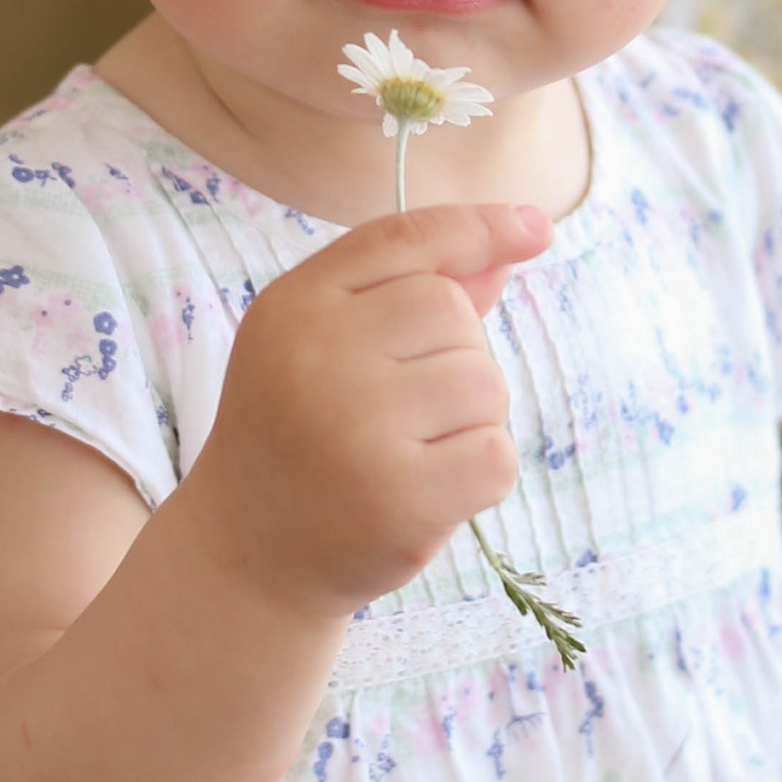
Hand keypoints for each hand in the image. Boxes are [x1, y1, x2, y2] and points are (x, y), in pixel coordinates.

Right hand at [185, 201, 550, 622]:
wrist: (245, 554)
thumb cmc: (297, 435)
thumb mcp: (324, 345)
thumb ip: (409, 292)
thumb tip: (509, 250)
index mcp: (296, 306)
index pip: (406, 239)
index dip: (479, 227)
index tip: (536, 230)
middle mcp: (318, 356)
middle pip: (454, 312)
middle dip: (454, 356)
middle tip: (399, 412)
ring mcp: (357, 428)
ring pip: (485, 384)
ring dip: (470, 420)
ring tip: (409, 453)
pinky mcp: (398, 499)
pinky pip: (495, 456)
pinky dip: (479, 477)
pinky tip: (427, 492)